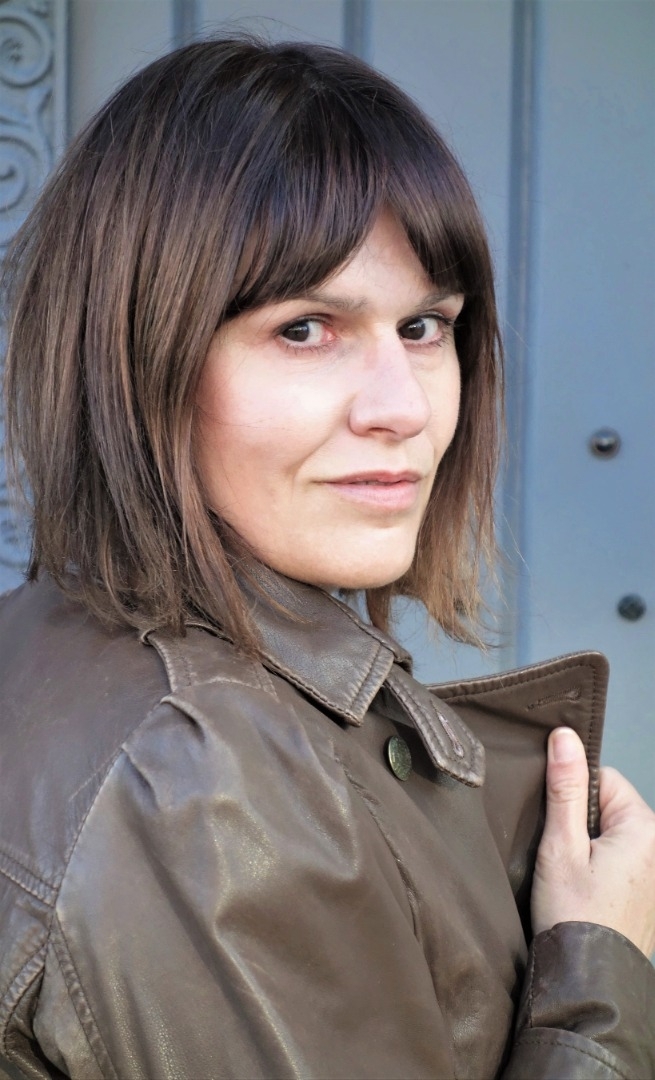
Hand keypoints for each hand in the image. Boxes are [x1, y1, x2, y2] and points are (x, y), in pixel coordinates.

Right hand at [531, 726, 654, 957]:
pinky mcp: (647, 894)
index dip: (571, 795)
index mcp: (644, 827)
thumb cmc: (573, 914)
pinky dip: (597, 869)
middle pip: (607, 806)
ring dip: (586, 847)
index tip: (556, 826)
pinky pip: (618, 860)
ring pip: (610, 834)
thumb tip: (565, 736)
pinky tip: (582, 892)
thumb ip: (565, 787)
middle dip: (579, 823)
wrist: (587, 981)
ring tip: (570, 877)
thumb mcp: (561, 844)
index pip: (602, 779)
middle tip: (561, 856)